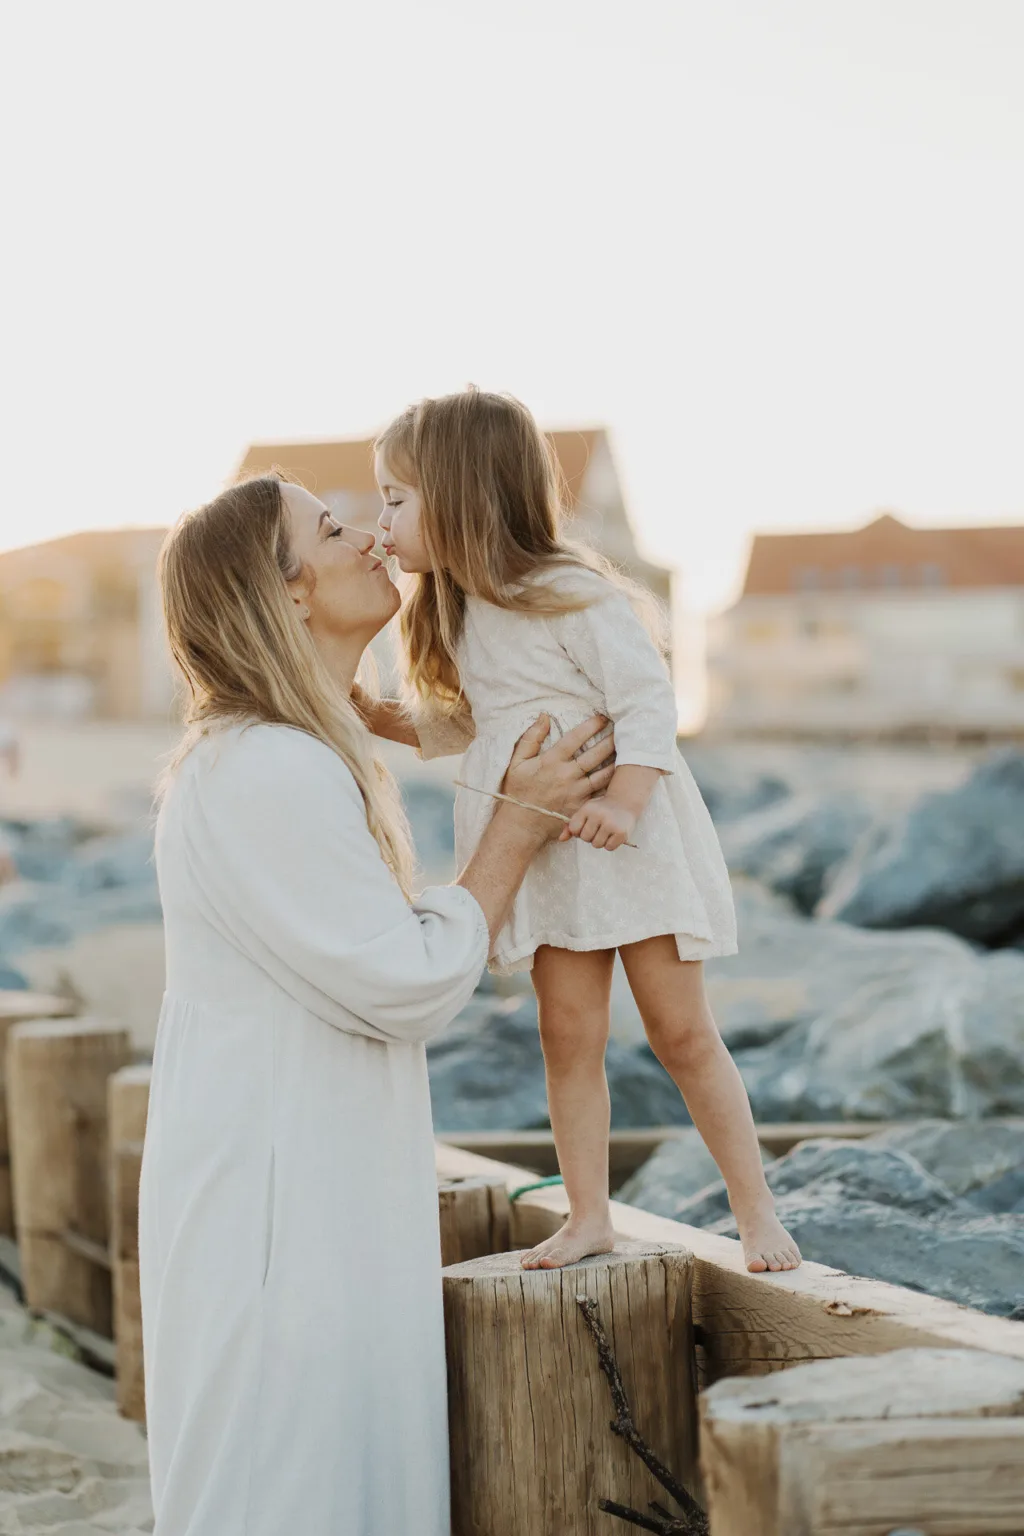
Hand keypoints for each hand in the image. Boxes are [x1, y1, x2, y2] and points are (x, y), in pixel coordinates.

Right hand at [501, 714, 615, 839]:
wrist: (522, 824)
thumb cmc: (518, 791)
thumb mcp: (517, 762)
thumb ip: (531, 738)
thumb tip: (544, 716)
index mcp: (551, 761)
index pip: (575, 739)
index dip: (590, 726)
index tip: (602, 718)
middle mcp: (566, 776)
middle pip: (594, 755)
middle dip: (610, 740)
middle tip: (622, 730)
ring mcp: (576, 792)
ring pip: (602, 775)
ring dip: (615, 761)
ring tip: (627, 750)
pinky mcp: (581, 807)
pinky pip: (601, 794)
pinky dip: (612, 784)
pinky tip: (621, 775)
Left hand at [565, 797, 635, 850]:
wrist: (625, 802)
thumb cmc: (601, 808)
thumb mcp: (586, 811)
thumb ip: (572, 825)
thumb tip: (561, 839)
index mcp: (587, 809)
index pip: (574, 829)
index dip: (578, 831)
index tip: (586, 826)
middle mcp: (598, 815)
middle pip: (585, 838)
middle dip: (590, 836)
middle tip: (598, 828)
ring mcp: (611, 824)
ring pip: (596, 844)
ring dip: (600, 841)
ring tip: (606, 831)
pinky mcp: (621, 833)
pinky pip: (609, 847)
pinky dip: (610, 844)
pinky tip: (613, 834)